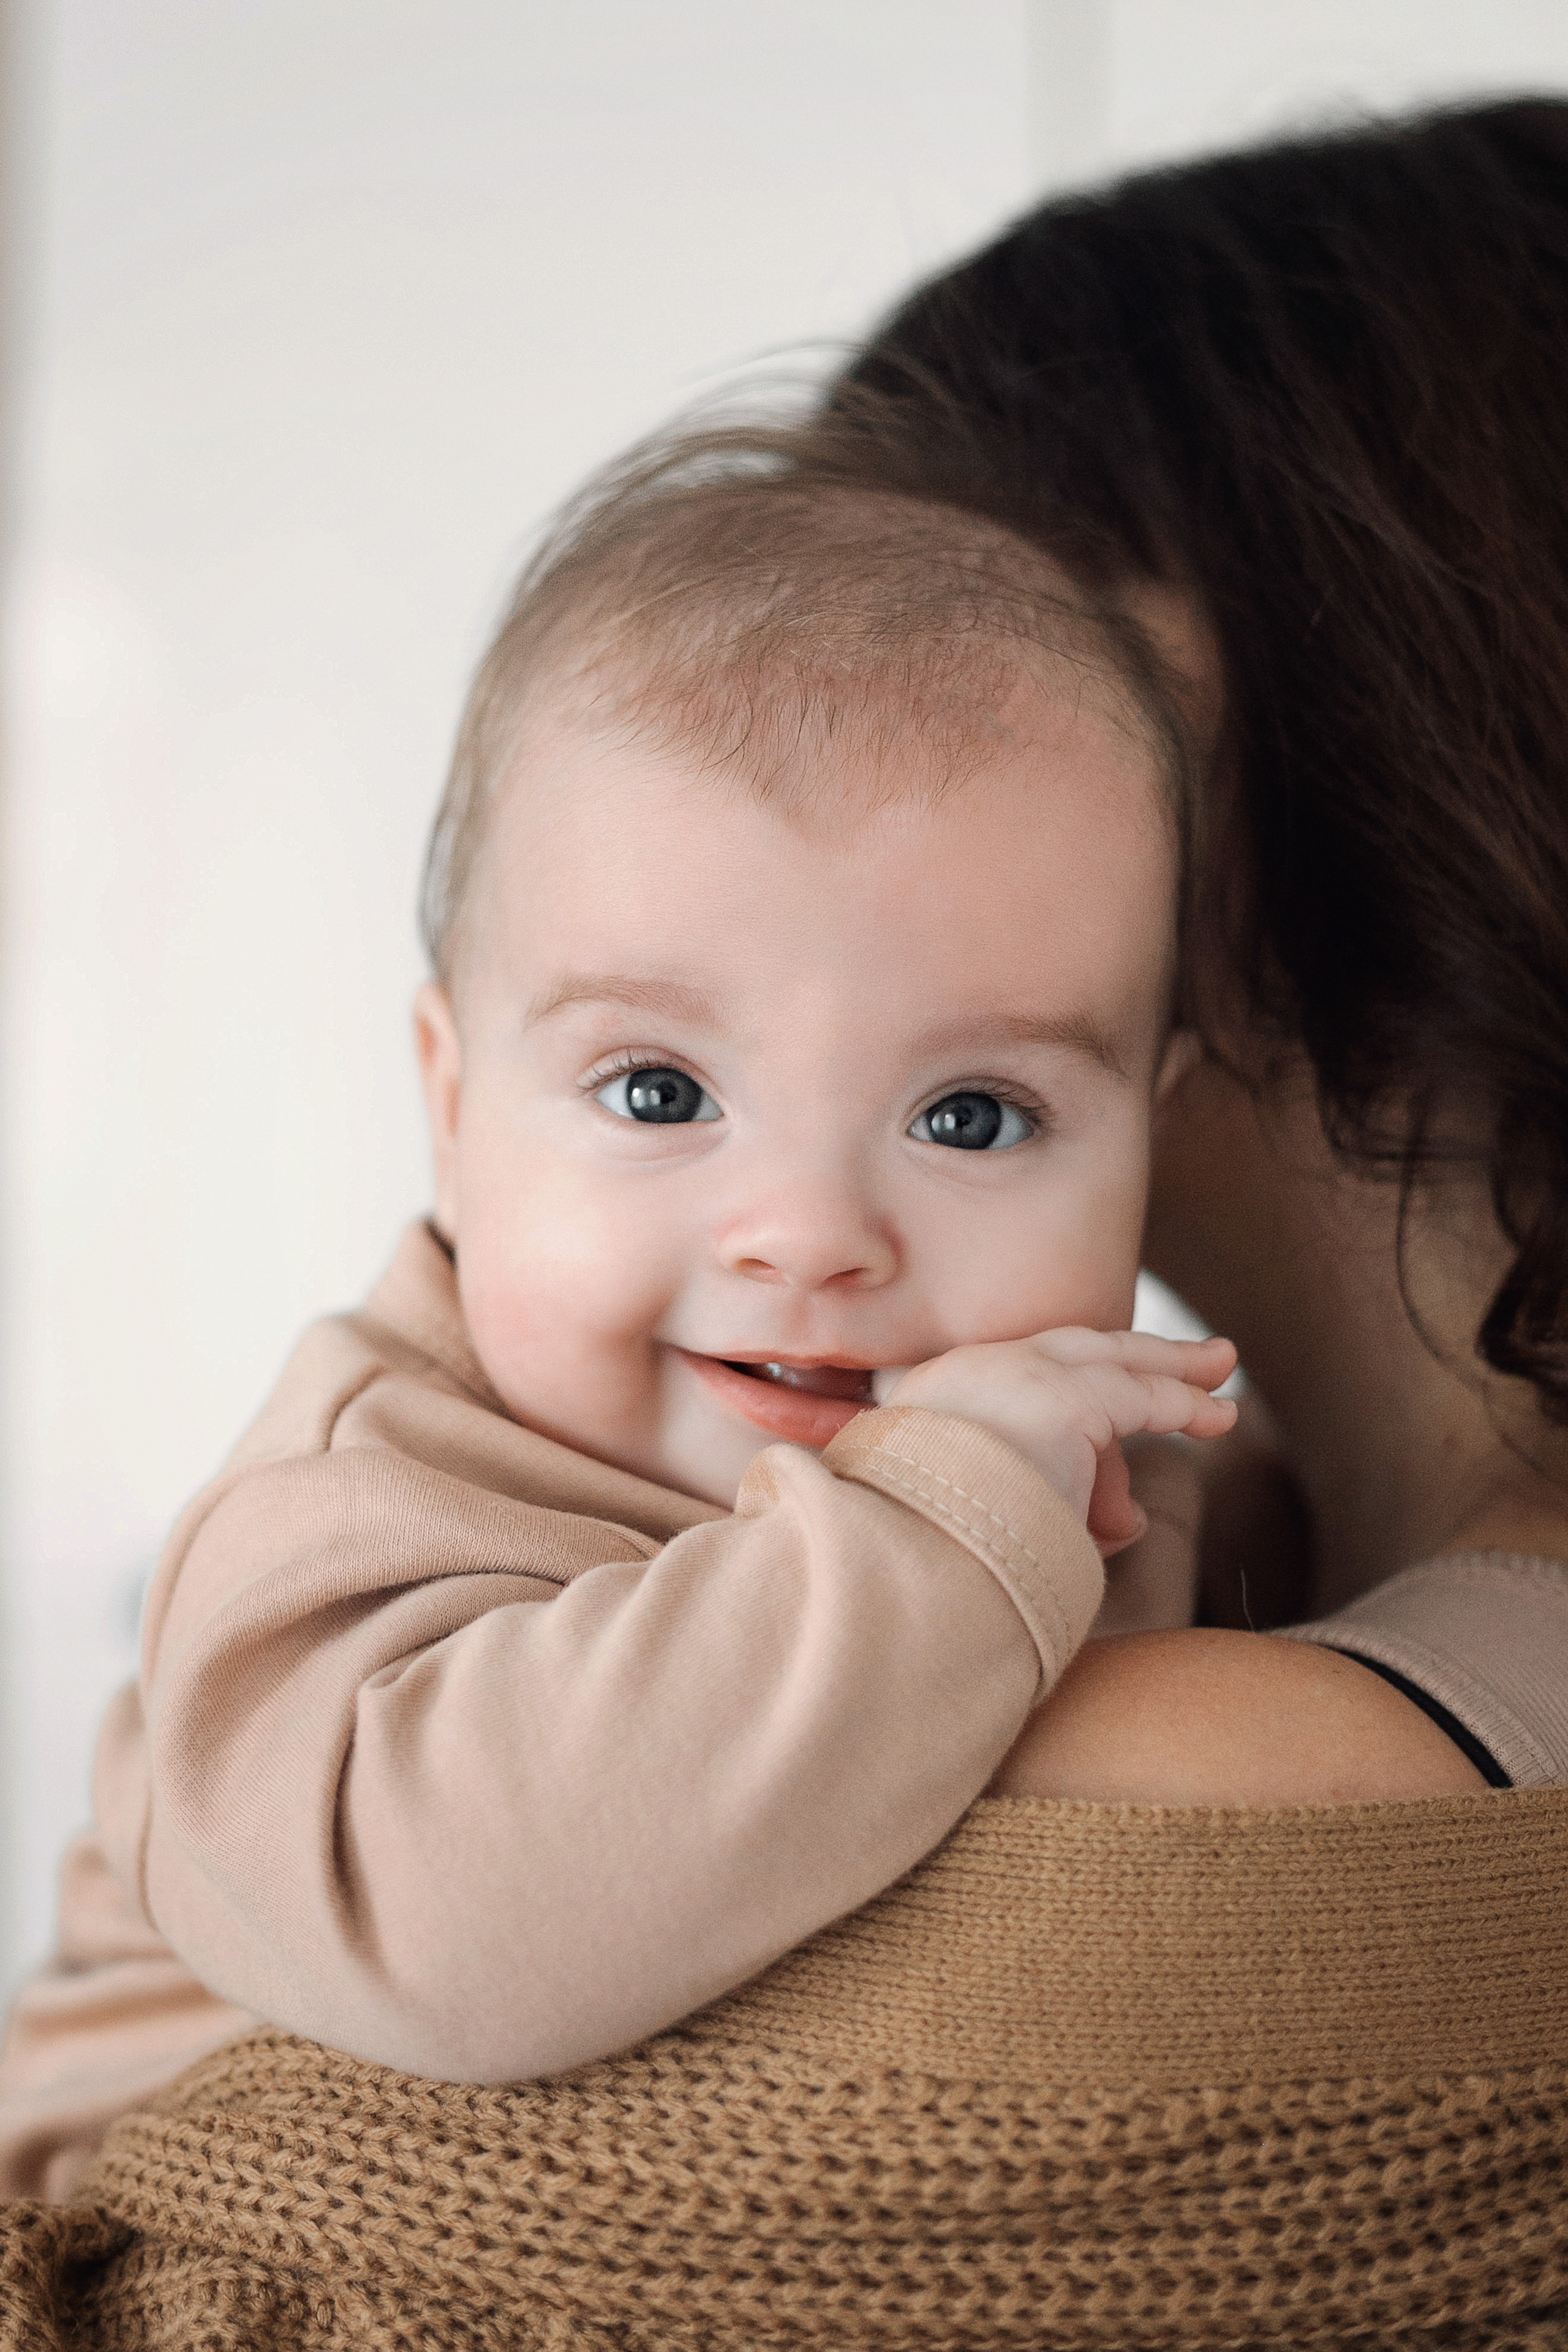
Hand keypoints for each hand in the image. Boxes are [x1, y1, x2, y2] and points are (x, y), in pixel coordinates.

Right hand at [874, 1329, 1237, 1557]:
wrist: (899, 1573)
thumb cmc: (927, 1571)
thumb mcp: (971, 1526)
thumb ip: (1040, 1509)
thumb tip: (1126, 1522)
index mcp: (933, 1402)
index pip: (1017, 1379)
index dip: (1080, 1385)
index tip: (1114, 1403)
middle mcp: (970, 1374)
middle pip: (1072, 1349)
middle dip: (1140, 1355)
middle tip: (1198, 1360)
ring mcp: (1013, 1378)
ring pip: (1113, 1364)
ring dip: (1173, 1378)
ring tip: (1218, 1393)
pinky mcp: (1060, 1400)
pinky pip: (1140, 1400)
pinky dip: (1183, 1407)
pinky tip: (1218, 1418)